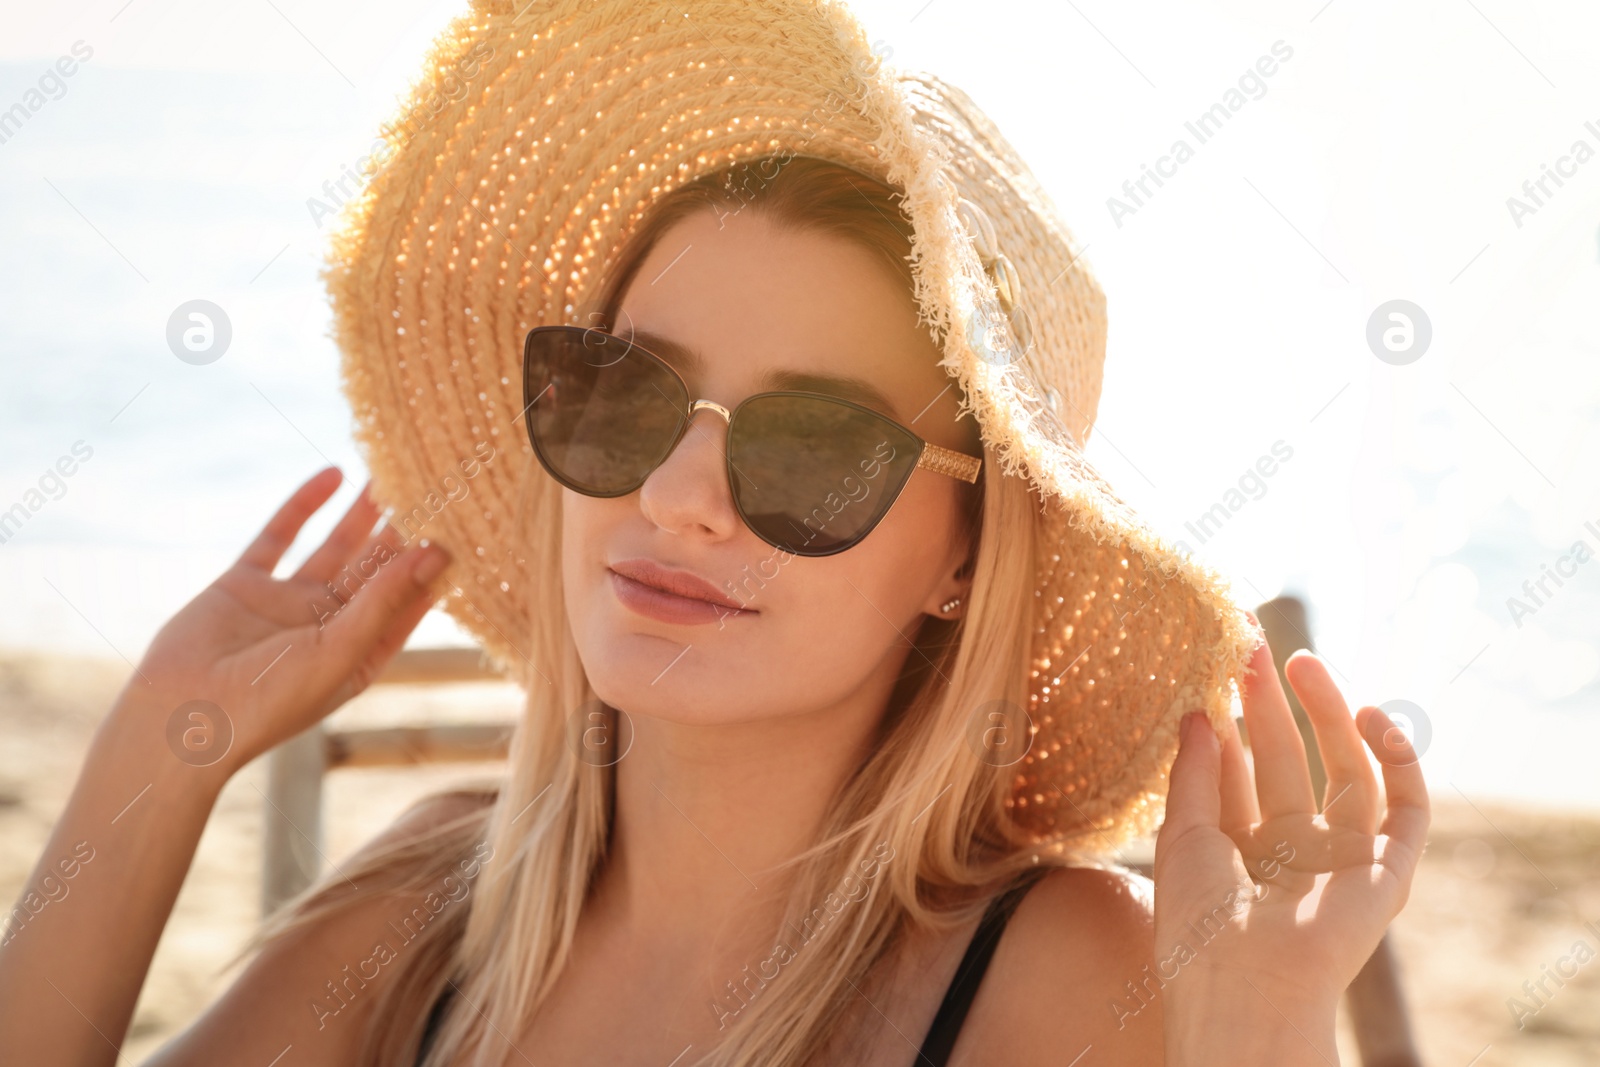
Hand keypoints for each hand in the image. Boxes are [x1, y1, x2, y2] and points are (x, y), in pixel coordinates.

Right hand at [115, 466, 451, 777]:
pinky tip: (333, 474)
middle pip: (375, 569)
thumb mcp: (339, 652)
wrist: (178, 716)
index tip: (463, 526)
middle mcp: (326, 627)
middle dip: (401, 530)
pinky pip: (279, 536)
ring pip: (334, 546)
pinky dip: (304, 504)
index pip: (407, 603)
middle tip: (431, 485)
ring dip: (361, 512)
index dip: (431, 567)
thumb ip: (384, 601)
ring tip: (390, 471)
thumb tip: (434, 553)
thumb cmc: (269, 702)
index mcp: (358, 653)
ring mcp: (285, 603)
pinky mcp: (244, 584)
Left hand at [1152, 616, 1429, 1045]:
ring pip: (1345, 772)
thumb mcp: (1181, 835)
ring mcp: (1343, 861)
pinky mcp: (1389, 873)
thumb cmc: (1200, 923)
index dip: (1230, 718)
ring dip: (1329, 715)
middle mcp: (1291, 853)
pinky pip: (1407, 809)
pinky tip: (1371, 715)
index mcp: (1238, 851)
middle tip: (1252, 646)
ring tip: (1300, 662)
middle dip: (1272, 705)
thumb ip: (1194, 772)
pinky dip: (1399, 761)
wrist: (1246, 987)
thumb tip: (1199, 713)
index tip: (1217, 663)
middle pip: (1286, 761)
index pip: (1237, 772)